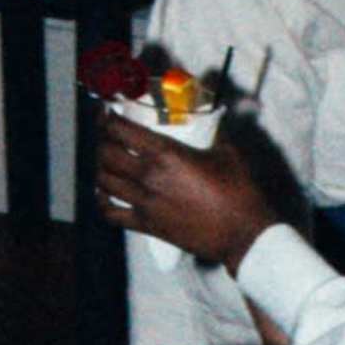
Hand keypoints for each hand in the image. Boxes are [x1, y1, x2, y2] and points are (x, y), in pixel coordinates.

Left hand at [84, 104, 296, 275]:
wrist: (243, 234)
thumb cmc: (239, 192)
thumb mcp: (226, 152)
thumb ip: (211, 132)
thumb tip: (208, 118)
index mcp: (166, 155)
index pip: (121, 130)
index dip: (107, 117)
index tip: (107, 111)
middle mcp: (148, 177)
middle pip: (106, 153)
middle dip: (102, 139)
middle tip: (108, 133)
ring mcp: (144, 203)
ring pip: (103, 180)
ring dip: (101, 166)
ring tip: (107, 158)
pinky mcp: (147, 225)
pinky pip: (111, 213)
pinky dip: (102, 200)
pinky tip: (105, 191)